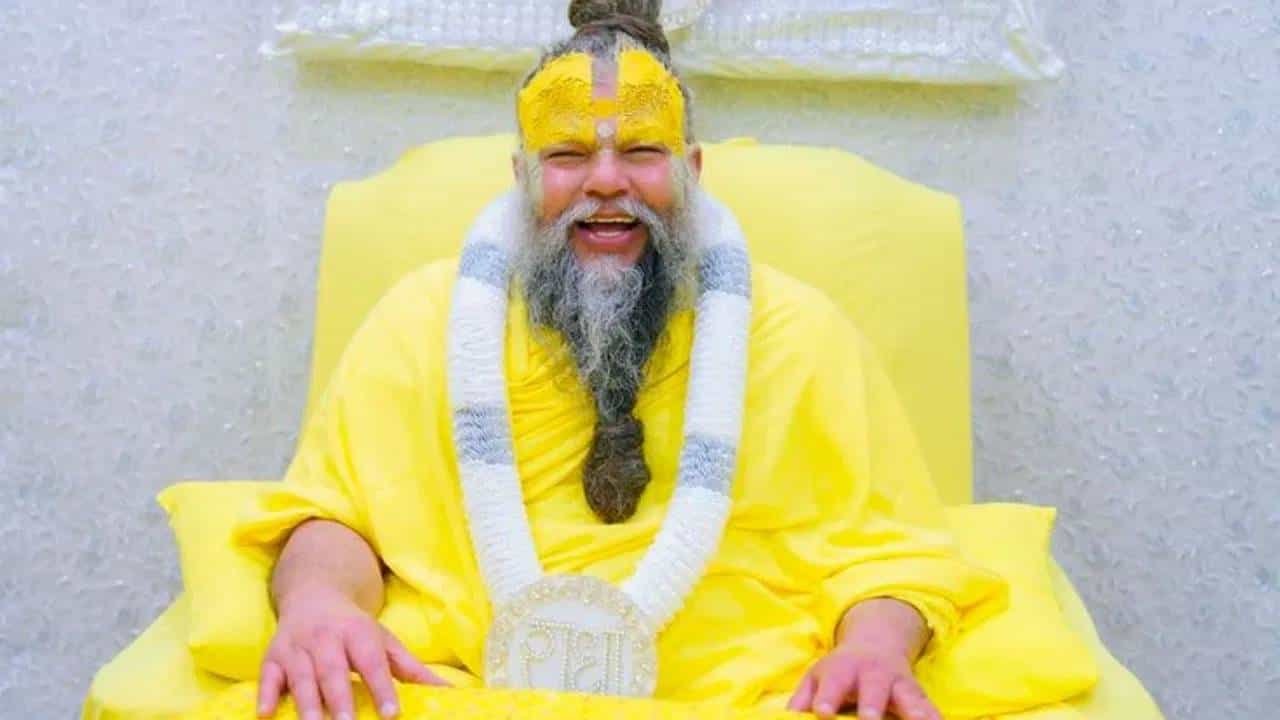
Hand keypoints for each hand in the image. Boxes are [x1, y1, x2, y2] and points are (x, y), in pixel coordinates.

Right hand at [257, 584, 445, 718]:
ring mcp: (297, 646)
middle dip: (340, 700)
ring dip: (307, 703)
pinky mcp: (273, 655)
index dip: (382, 688)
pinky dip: (266, 693)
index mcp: (358, 632)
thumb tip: (448, 690)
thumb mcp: (384, 640)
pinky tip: (267, 713)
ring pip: (301, 676)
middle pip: (333, 670)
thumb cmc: (354, 628)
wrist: (315, 593)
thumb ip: (411, 668)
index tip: (391, 714)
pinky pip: (267, 675)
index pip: (372, 662)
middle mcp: (326, 637)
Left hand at [786, 643, 939, 719]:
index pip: (833, 684)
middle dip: (873, 705)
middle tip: (870, 719)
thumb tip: (787, 717)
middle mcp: (874, 674)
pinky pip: (931, 708)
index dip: (827, 698)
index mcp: (843, 670)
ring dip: (916, 713)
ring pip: (910, 698)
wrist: (876, 645)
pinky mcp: (919, 696)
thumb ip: (802, 699)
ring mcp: (899, 684)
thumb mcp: (817, 677)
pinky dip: (936, 716)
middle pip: (874, 689)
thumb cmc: (840, 671)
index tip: (823, 713)